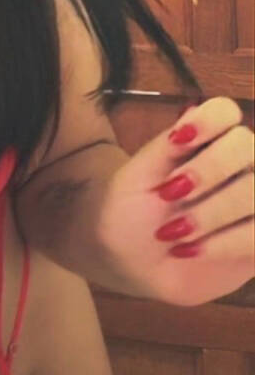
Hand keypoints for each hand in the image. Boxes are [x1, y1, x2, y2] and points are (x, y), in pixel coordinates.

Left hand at [95, 98, 253, 305]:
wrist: (132, 263)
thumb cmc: (132, 212)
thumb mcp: (134, 179)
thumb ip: (165, 147)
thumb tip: (192, 111)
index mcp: (206, 140)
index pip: (225, 111)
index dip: (208, 120)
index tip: (178, 140)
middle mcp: (237, 165)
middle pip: (246, 145)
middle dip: (209, 169)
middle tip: (171, 193)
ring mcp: (253, 201)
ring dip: (212, 212)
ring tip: (174, 231)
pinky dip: (224, 244)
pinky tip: (192, 251)